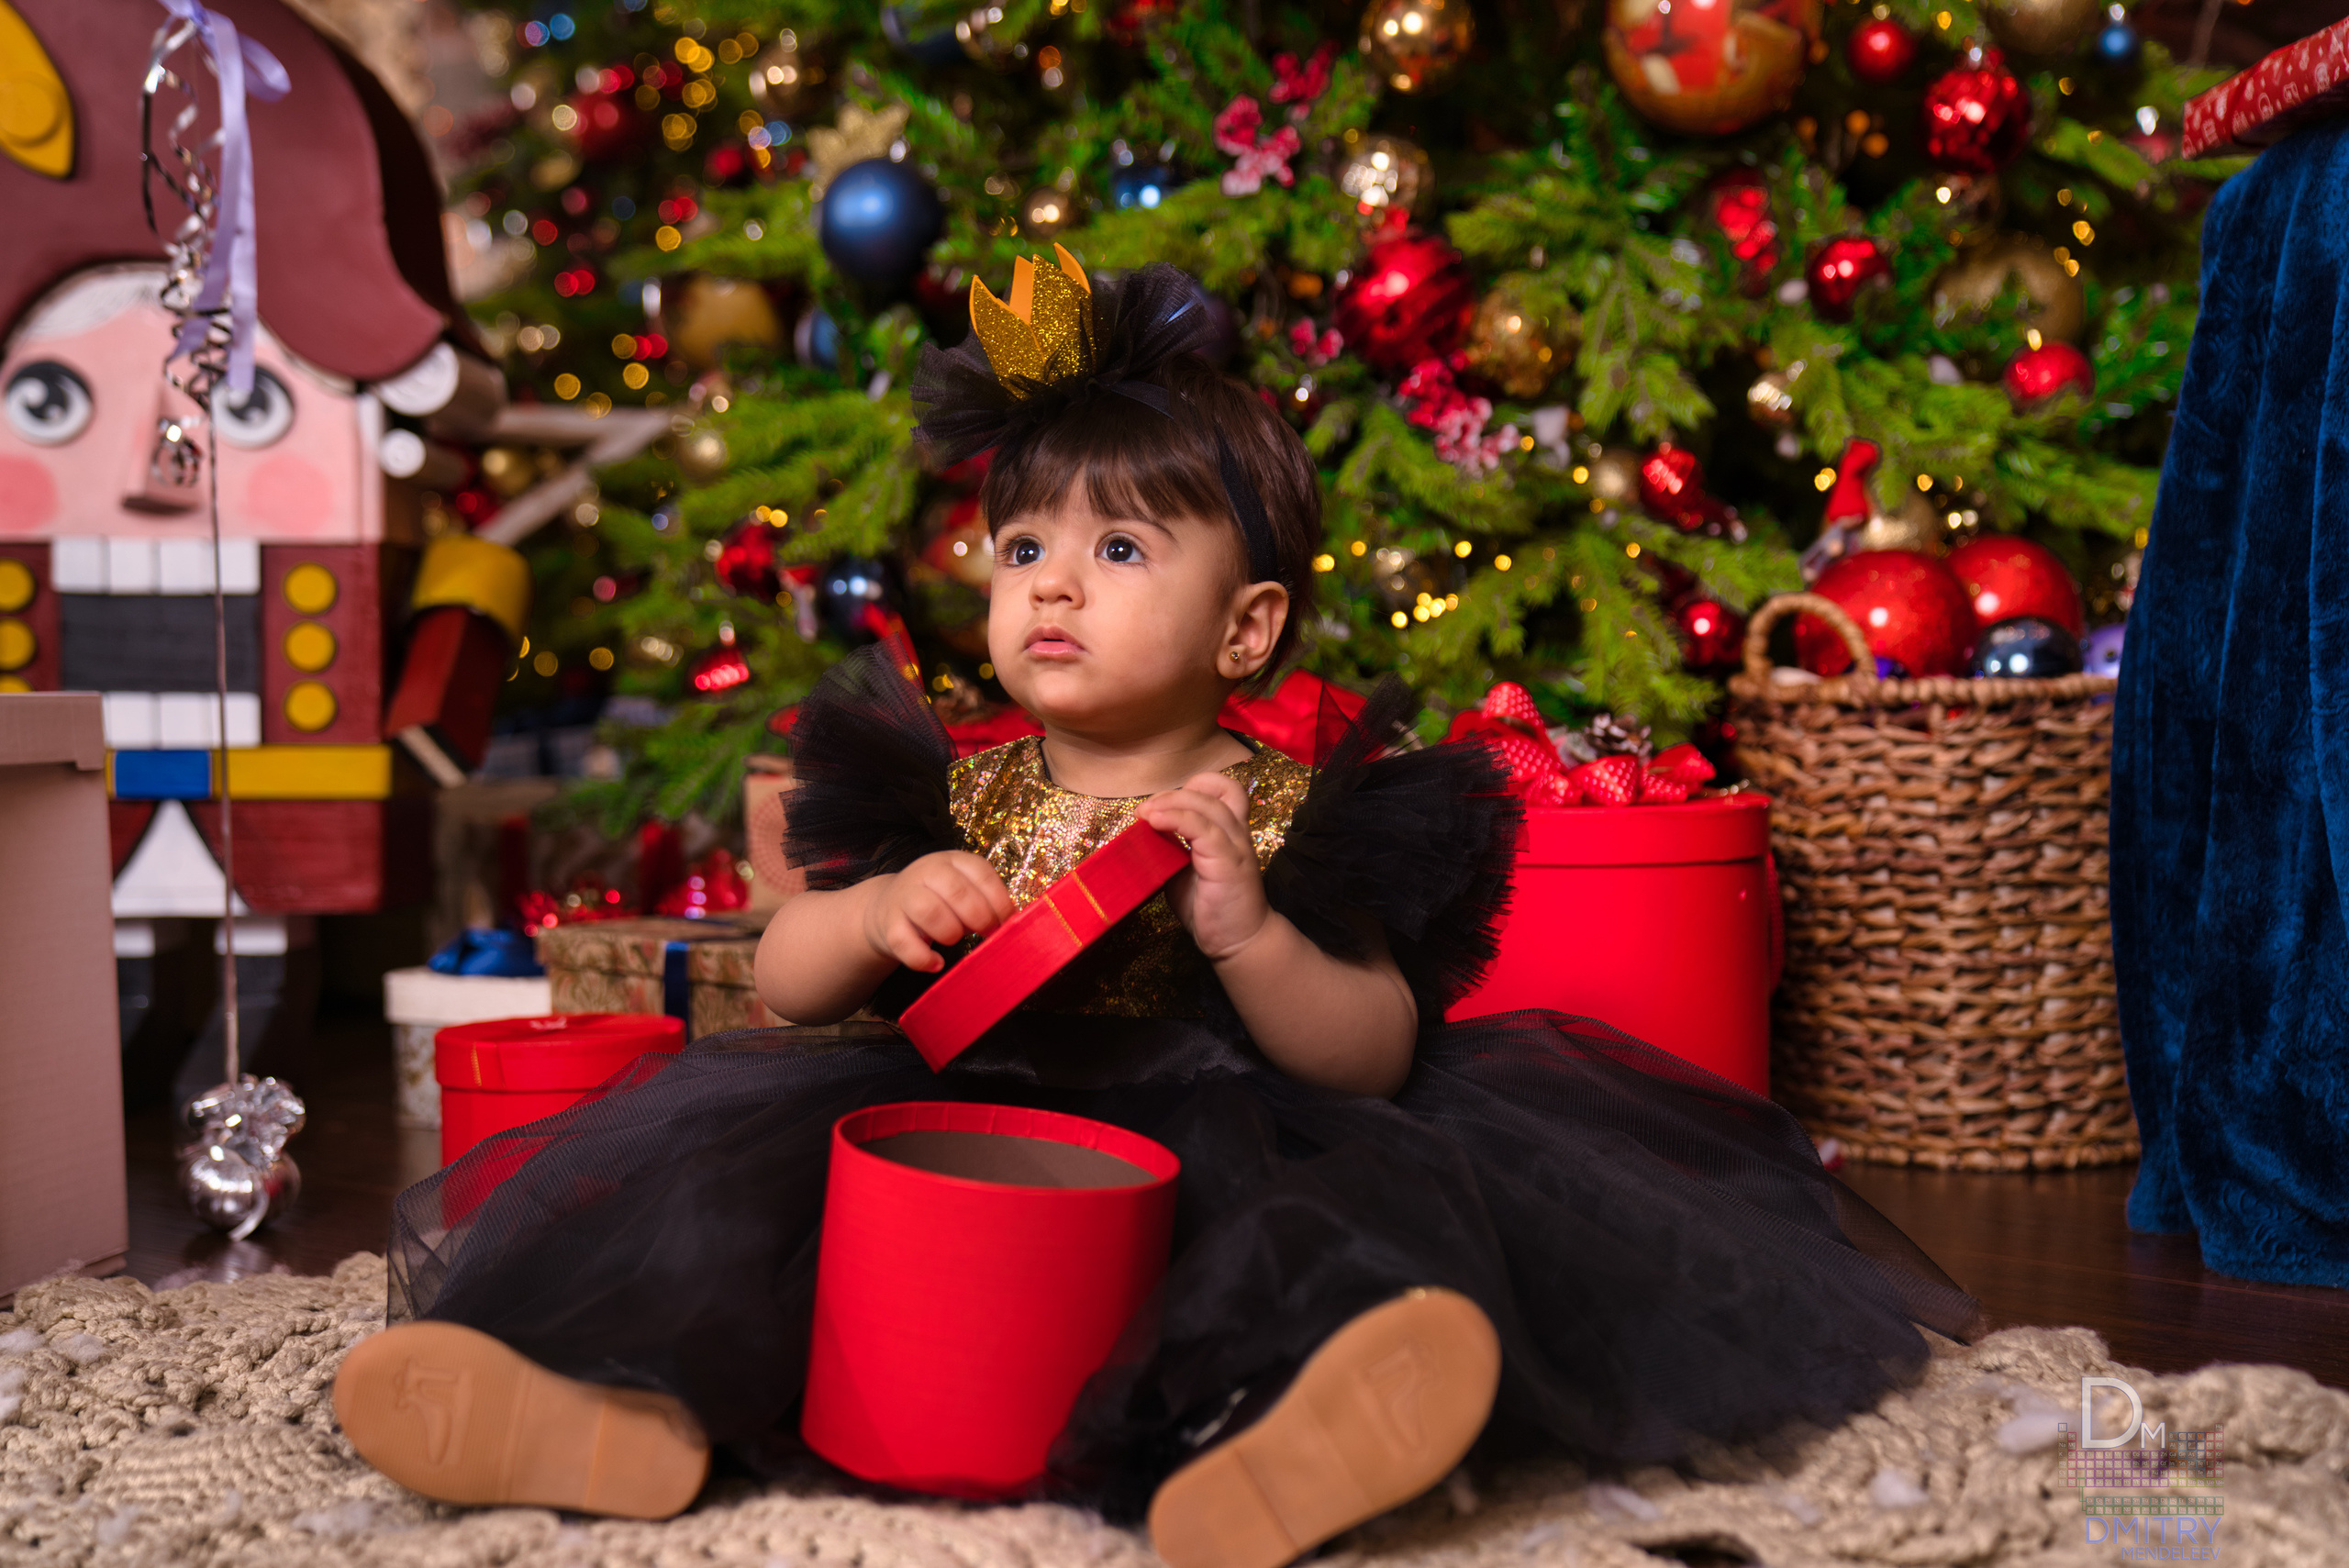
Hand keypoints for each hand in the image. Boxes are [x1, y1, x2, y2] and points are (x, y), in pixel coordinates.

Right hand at [861, 852, 1013, 972]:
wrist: (886, 907)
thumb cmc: (937, 901)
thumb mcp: (962, 890)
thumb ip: (985, 901)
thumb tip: (1012, 924)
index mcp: (951, 861)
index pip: (980, 872)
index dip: (999, 900)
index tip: (1006, 921)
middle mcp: (926, 872)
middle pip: (957, 891)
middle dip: (979, 917)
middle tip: (985, 933)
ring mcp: (904, 896)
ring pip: (929, 911)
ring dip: (950, 932)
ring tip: (954, 940)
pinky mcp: (887, 924)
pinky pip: (905, 942)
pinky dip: (923, 958)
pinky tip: (936, 963)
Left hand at [1140, 772, 1269, 961]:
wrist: (1239, 942)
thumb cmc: (1211, 907)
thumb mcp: (1183, 870)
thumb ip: (1170, 848)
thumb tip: (1142, 832)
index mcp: (1228, 831)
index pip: (1221, 788)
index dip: (1192, 786)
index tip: (1162, 804)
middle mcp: (1236, 832)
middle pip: (1211, 790)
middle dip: (1171, 794)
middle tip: (1145, 811)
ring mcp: (1235, 846)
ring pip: (1207, 804)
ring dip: (1171, 802)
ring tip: (1145, 815)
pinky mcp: (1228, 863)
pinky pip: (1204, 829)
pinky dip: (1177, 819)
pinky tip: (1156, 824)